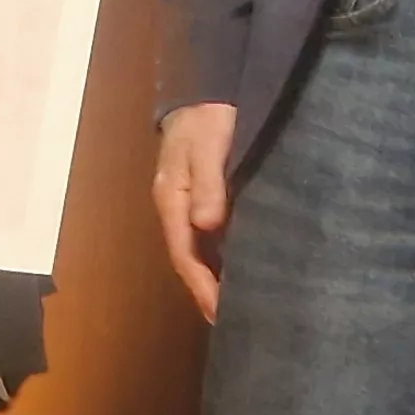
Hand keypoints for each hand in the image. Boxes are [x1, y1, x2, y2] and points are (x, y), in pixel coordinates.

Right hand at [153, 103, 236, 321]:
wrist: (207, 91)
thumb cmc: (208, 118)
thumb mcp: (209, 145)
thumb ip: (209, 184)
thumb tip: (207, 225)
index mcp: (172, 199)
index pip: (184, 254)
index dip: (202, 286)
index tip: (221, 314)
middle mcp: (177, 207)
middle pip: (189, 258)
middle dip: (208, 291)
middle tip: (235, 323)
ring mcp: (188, 204)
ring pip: (200, 250)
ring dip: (215, 278)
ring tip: (240, 305)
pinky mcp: (204, 197)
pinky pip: (211, 237)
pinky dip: (223, 258)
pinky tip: (241, 269)